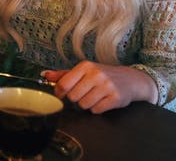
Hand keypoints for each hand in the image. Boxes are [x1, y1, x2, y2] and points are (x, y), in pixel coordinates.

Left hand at [42, 61, 156, 113]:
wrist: (131, 80)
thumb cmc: (102, 76)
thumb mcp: (84, 71)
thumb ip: (63, 74)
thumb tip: (44, 75)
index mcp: (85, 66)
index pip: (63, 84)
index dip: (60, 93)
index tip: (63, 94)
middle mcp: (96, 74)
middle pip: (73, 97)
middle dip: (76, 99)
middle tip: (84, 94)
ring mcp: (107, 86)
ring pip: (84, 105)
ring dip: (87, 104)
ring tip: (94, 97)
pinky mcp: (115, 98)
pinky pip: (96, 110)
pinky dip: (97, 108)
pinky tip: (103, 101)